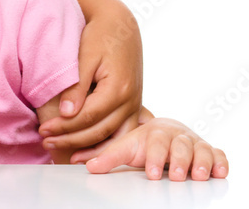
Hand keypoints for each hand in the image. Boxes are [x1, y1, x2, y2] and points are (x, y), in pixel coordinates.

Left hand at [39, 5, 141, 150]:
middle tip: (45, 141)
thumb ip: (77, 86)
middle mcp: (131, 101)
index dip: (64, 126)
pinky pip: (122, 133)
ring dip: (88, 148)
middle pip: (99, 131)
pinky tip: (87, 151)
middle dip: (70, 139)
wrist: (121, 26)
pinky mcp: (134, 106)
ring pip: (114, 137)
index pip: (87, 117)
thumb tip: (67, 113)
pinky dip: (105, 144)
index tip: (43, 130)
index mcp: (118, 88)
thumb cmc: (99, 37)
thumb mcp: (85, 57)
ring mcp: (135, 105)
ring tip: (62, 152)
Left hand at [80, 117, 227, 180]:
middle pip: (181, 146)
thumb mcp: (126, 147)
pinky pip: (219, 155)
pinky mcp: (210, 152)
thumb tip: (85, 166)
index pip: (156, 143)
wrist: (166, 130)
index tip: (151, 173)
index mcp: (155, 133)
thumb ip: (108, 157)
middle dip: (179, 162)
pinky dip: (220, 162)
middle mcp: (177, 136)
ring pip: (201, 150)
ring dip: (200, 163)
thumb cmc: (145, 142)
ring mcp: (194, 143)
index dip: (155, 157)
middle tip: (176, 176)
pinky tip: (219, 172)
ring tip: (197, 175)